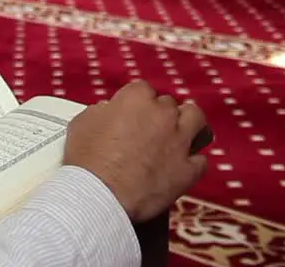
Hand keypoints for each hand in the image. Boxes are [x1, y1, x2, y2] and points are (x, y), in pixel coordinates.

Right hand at [63, 80, 209, 221]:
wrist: (100, 195)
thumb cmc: (87, 158)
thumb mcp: (83, 123)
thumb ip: (102, 111)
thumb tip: (110, 112)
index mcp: (137, 98)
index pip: (143, 90)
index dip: (136, 103)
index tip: (130, 115)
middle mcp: (163, 114)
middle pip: (169, 104)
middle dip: (160, 115)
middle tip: (149, 130)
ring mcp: (180, 141)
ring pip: (197, 120)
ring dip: (189, 125)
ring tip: (179, 136)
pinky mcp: (189, 169)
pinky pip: (201, 161)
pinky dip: (192, 162)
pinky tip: (181, 167)